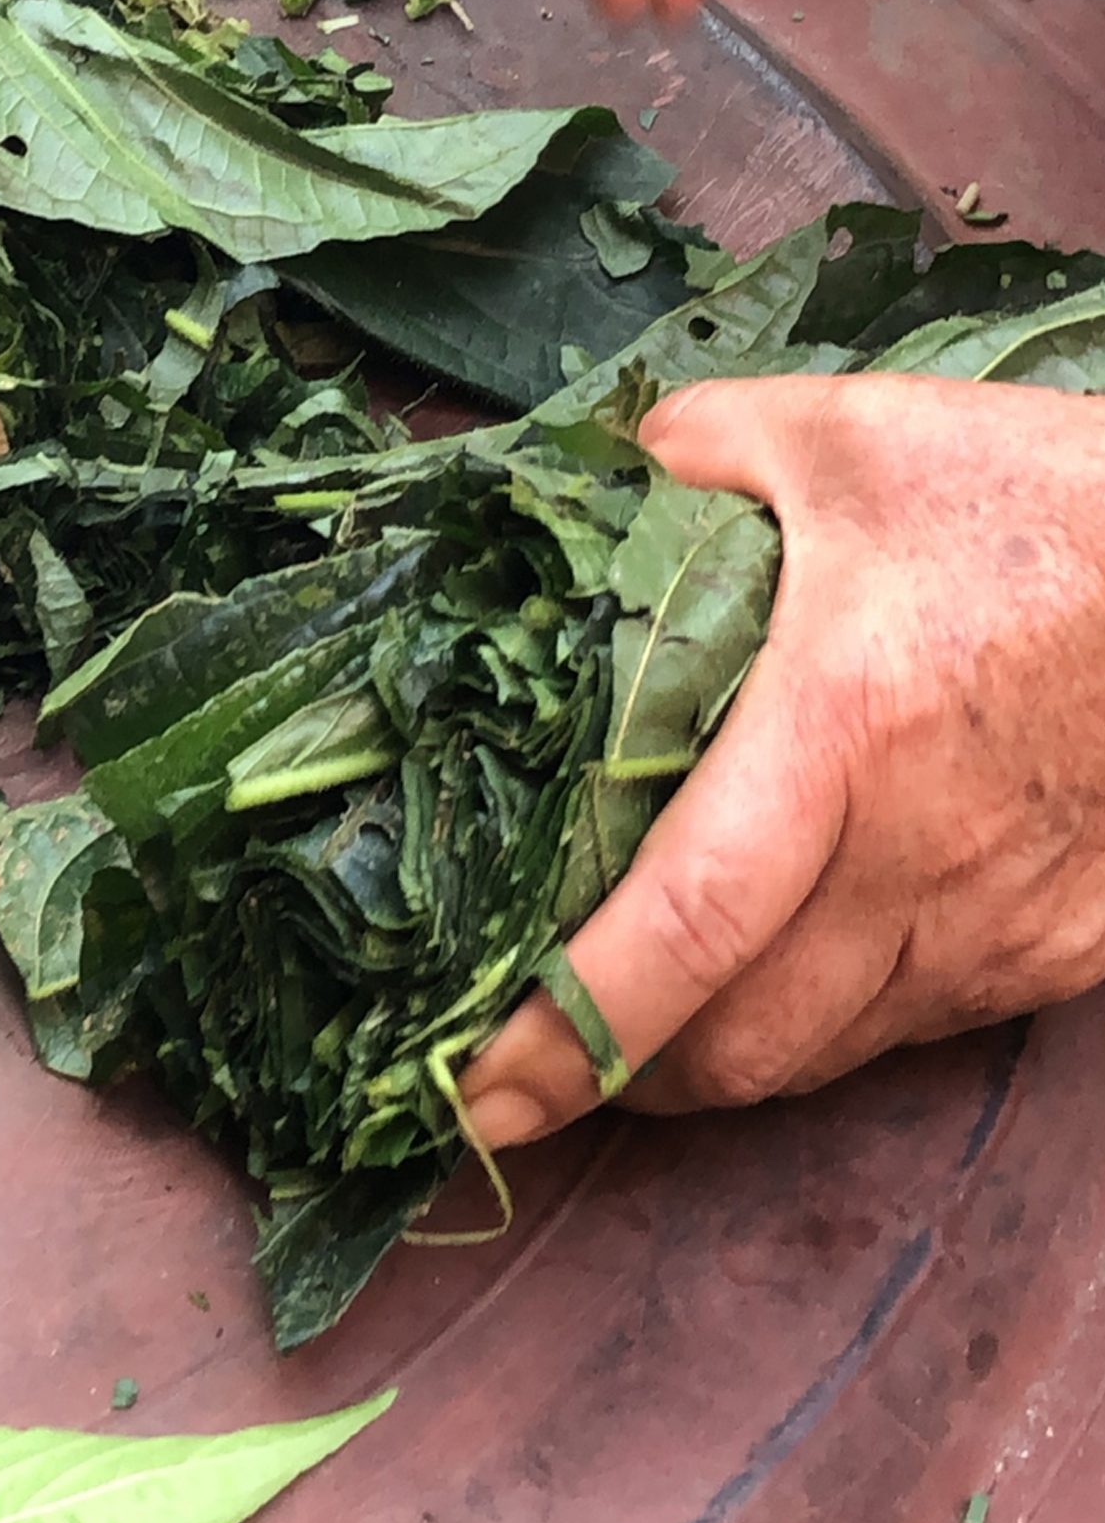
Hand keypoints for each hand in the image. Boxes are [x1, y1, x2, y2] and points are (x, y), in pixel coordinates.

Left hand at [460, 372, 1104, 1143]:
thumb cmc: (1034, 493)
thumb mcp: (838, 434)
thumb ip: (682, 455)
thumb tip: (565, 493)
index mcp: (842, 730)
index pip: (685, 925)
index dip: (569, 1027)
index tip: (475, 1089)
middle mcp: (920, 860)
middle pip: (740, 1045)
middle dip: (619, 1073)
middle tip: (536, 1045)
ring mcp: (1001, 927)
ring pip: (824, 1055)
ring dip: (721, 1054)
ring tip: (647, 1006)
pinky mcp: (1061, 954)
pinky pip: (913, 1028)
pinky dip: (827, 1019)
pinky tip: (793, 956)